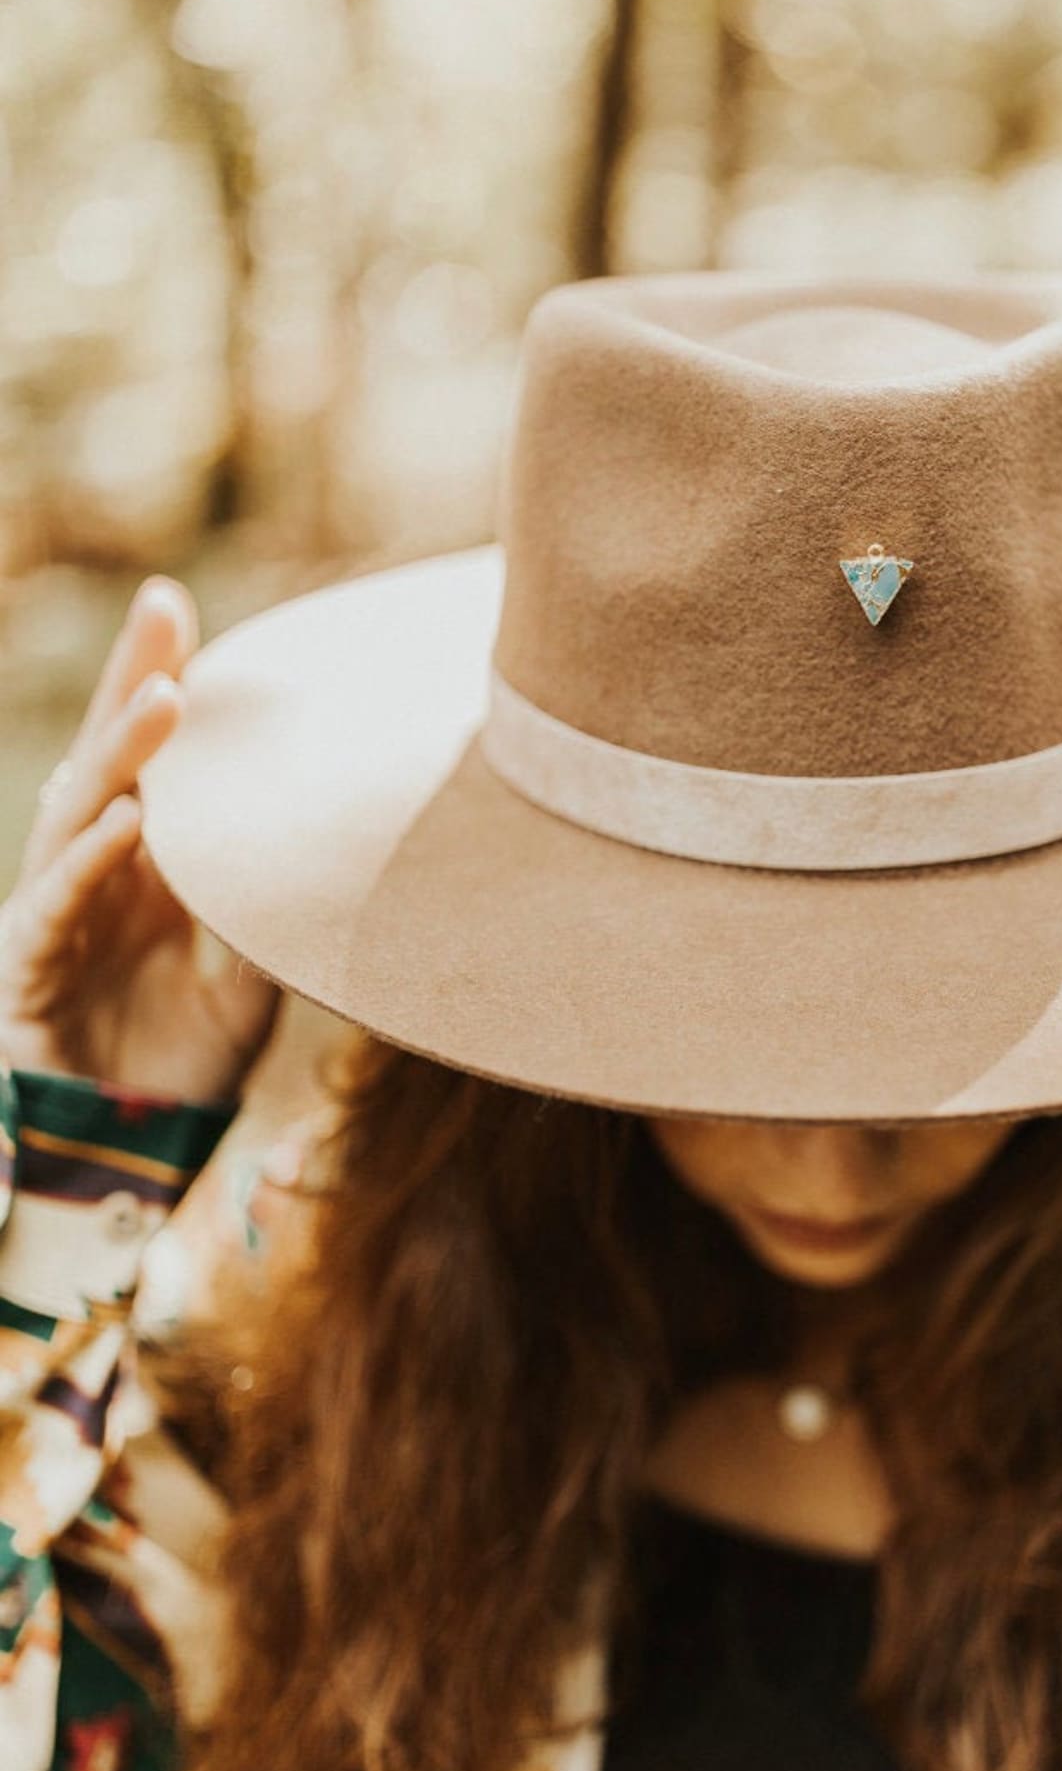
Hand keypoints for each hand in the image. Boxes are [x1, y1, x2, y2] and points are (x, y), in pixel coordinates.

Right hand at [0, 576, 279, 1104]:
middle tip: (164, 606)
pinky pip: (57, 904)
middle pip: (111, 762)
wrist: (120, 1165)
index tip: (188, 616)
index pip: (151, 765)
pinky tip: (127, 821)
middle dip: (136, 682)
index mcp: (140, 871)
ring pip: (80, 815)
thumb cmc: (178, 1073)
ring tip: (166, 697)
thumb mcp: (247, 994)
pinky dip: (91, 861)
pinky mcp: (26, 969)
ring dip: (122, 756)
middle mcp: (91, 877)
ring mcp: (52, 917)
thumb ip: (267, 929)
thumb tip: (323, 867)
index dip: (163, 690)